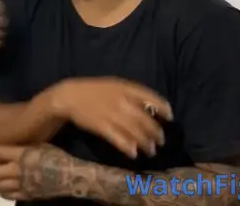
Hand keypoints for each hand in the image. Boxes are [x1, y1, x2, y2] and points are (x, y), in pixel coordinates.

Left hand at [0, 143, 73, 200]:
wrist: (71, 176)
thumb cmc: (56, 156)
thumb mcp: (41, 144)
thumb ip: (23, 145)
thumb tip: (10, 137)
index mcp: (22, 154)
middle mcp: (19, 170)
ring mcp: (23, 184)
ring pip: (0, 186)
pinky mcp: (28, 194)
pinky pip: (11, 195)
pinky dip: (2, 192)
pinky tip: (0, 190)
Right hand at [46, 77, 172, 157]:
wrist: (69, 96)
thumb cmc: (94, 90)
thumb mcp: (114, 85)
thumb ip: (132, 94)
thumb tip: (151, 108)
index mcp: (125, 88)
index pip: (150, 97)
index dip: (163, 108)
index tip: (170, 117)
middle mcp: (121, 101)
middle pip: (145, 120)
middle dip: (156, 132)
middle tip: (160, 141)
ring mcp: (111, 115)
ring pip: (135, 132)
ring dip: (145, 143)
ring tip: (150, 151)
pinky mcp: (102, 127)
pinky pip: (119, 139)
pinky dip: (128, 148)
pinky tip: (133, 153)